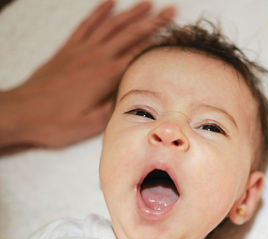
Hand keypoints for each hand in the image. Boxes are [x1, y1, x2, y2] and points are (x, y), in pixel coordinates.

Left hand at [0, 0, 174, 148]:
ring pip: (111, 25)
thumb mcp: (91, 124)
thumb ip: (115, 107)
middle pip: (130, 34)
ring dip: (131, 13)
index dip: (158, 43)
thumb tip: (135, 95)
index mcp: (106, 76)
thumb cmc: (55, 122)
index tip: (173, 34)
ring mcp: (81, 50)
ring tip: (147, 4)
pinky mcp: (68, 49)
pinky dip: (99, 12)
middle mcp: (96, 57)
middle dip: (153, 21)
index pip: (139, 54)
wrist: (21, 112)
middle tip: (170, 11)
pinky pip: (87, 24)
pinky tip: (109, 3)